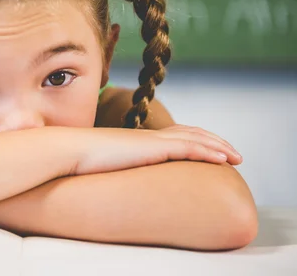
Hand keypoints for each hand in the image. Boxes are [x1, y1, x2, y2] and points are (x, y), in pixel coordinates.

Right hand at [74, 124, 241, 175]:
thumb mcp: (99, 163)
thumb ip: (109, 165)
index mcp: (137, 140)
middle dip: (213, 141)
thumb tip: (105, 175)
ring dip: (218, 146)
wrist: (70, 150)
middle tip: (232, 153)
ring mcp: (150, 140)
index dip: (194, 139)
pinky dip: (208, 151)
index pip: (172, 134)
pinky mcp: (152, 147)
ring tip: (236, 157)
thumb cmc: (78, 159)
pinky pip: (188, 148)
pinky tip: (223, 159)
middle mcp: (147, 136)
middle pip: (189, 132)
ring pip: (194, 138)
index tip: (208, 149)